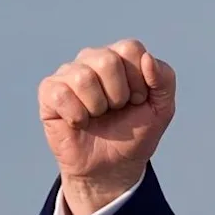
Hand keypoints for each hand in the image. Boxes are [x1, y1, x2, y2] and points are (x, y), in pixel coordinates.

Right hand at [38, 39, 175, 214]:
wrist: (113, 166)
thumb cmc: (136, 132)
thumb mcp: (162, 107)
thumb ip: (164, 79)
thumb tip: (147, 58)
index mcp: (121, 57)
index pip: (130, 48)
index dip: (139, 79)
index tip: (138, 100)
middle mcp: (92, 59)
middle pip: (107, 60)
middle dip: (119, 94)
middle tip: (117, 109)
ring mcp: (68, 74)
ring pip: (84, 77)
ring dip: (98, 106)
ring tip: (98, 115)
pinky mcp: (49, 92)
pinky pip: (60, 94)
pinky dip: (76, 115)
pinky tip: (80, 122)